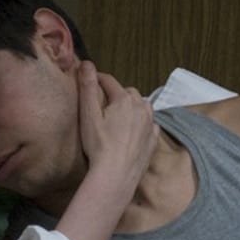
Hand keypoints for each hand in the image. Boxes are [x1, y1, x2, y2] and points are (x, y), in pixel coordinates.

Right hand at [76, 62, 157, 188]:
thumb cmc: (99, 146)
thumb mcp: (88, 114)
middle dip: (116, 93)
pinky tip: (132, 130)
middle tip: (103, 103)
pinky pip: (149, 123)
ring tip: (118, 115)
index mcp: (124, 99)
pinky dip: (142, 122)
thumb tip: (86, 63)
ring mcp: (149, 124)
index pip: (109, 81)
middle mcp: (141, 108)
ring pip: (141, 106)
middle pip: (128, 92)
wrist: (116, 175)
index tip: (90, 81)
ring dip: (131, 106)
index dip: (98, 79)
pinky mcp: (153, 140)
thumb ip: (88, 87)